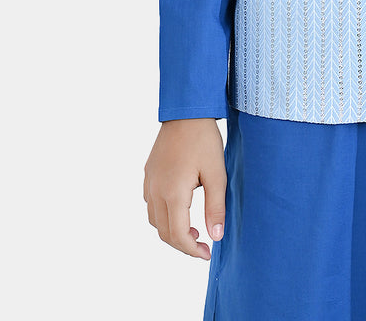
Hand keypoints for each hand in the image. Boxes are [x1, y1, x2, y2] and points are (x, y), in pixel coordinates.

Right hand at [143, 118, 226, 258]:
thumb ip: (215, 207)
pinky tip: (181, 208)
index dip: (191, 250)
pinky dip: (163, 215)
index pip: (177, 235)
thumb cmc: (204, 140)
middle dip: (182, 244)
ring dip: (172, 231)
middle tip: (203, 245)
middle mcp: (155, 191)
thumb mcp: (217, 173)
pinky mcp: (148, 174)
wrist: (186, 112)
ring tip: (194, 229)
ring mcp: (149, 182)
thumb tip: (215, 236)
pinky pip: (151, 204)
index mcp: (173, 193)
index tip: (207, 253)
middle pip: (163, 232)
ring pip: (154, 220)